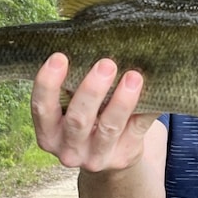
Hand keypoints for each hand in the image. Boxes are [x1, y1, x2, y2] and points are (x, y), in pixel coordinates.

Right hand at [31, 54, 159, 171]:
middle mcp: (69, 149)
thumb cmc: (87, 119)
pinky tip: (156, 92)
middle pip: (77, 119)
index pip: (41, 108)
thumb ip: (72, 85)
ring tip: (134, 77)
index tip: (59, 57)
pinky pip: (138, 129)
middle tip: (106, 64)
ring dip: (121, 101)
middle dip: (91, 90)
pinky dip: (147, 110)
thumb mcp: (71, 109)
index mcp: (49, 133)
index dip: (47, 83)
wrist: (109, 157)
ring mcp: (97, 157)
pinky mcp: (124, 156)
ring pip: (109, 128)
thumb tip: (90, 41)